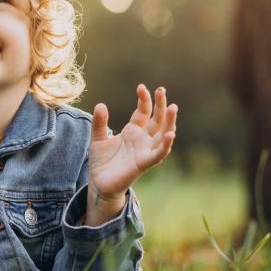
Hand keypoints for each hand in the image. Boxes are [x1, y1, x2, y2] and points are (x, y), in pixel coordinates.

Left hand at [89, 84, 178, 201]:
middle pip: (157, 119)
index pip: (143, 112)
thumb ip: (99, 123)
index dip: (144, 100)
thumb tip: (100, 104)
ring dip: (170, 121)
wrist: (99, 183)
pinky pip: (158, 154)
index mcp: (133, 131)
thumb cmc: (102, 162)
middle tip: (161, 89)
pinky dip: (166, 145)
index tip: (141, 87)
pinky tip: (170, 134)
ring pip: (163, 134)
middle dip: (161, 105)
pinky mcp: (144, 163)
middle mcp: (142, 140)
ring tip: (173, 107)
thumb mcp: (97, 139)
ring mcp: (145, 151)